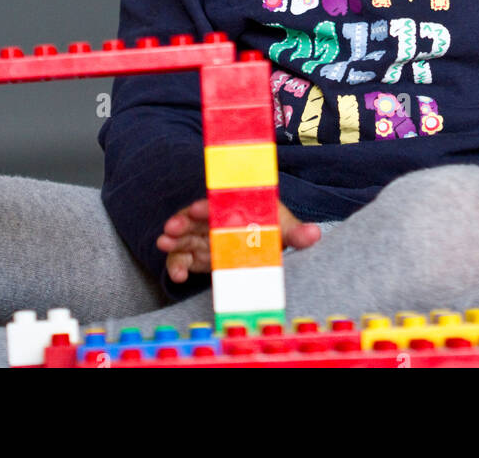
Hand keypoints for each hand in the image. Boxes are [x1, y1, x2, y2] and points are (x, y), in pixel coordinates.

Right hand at [157, 198, 321, 284]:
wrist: (264, 241)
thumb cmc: (272, 227)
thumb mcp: (283, 227)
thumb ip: (296, 232)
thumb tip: (315, 234)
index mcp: (234, 206)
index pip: (218, 203)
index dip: (207, 207)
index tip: (197, 210)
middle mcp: (215, 219)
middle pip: (195, 218)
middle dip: (183, 222)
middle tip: (171, 228)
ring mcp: (205, 238)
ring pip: (186, 237)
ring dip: (175, 241)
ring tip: (164, 243)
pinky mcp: (199, 257)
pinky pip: (185, 259)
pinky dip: (179, 265)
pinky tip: (178, 275)